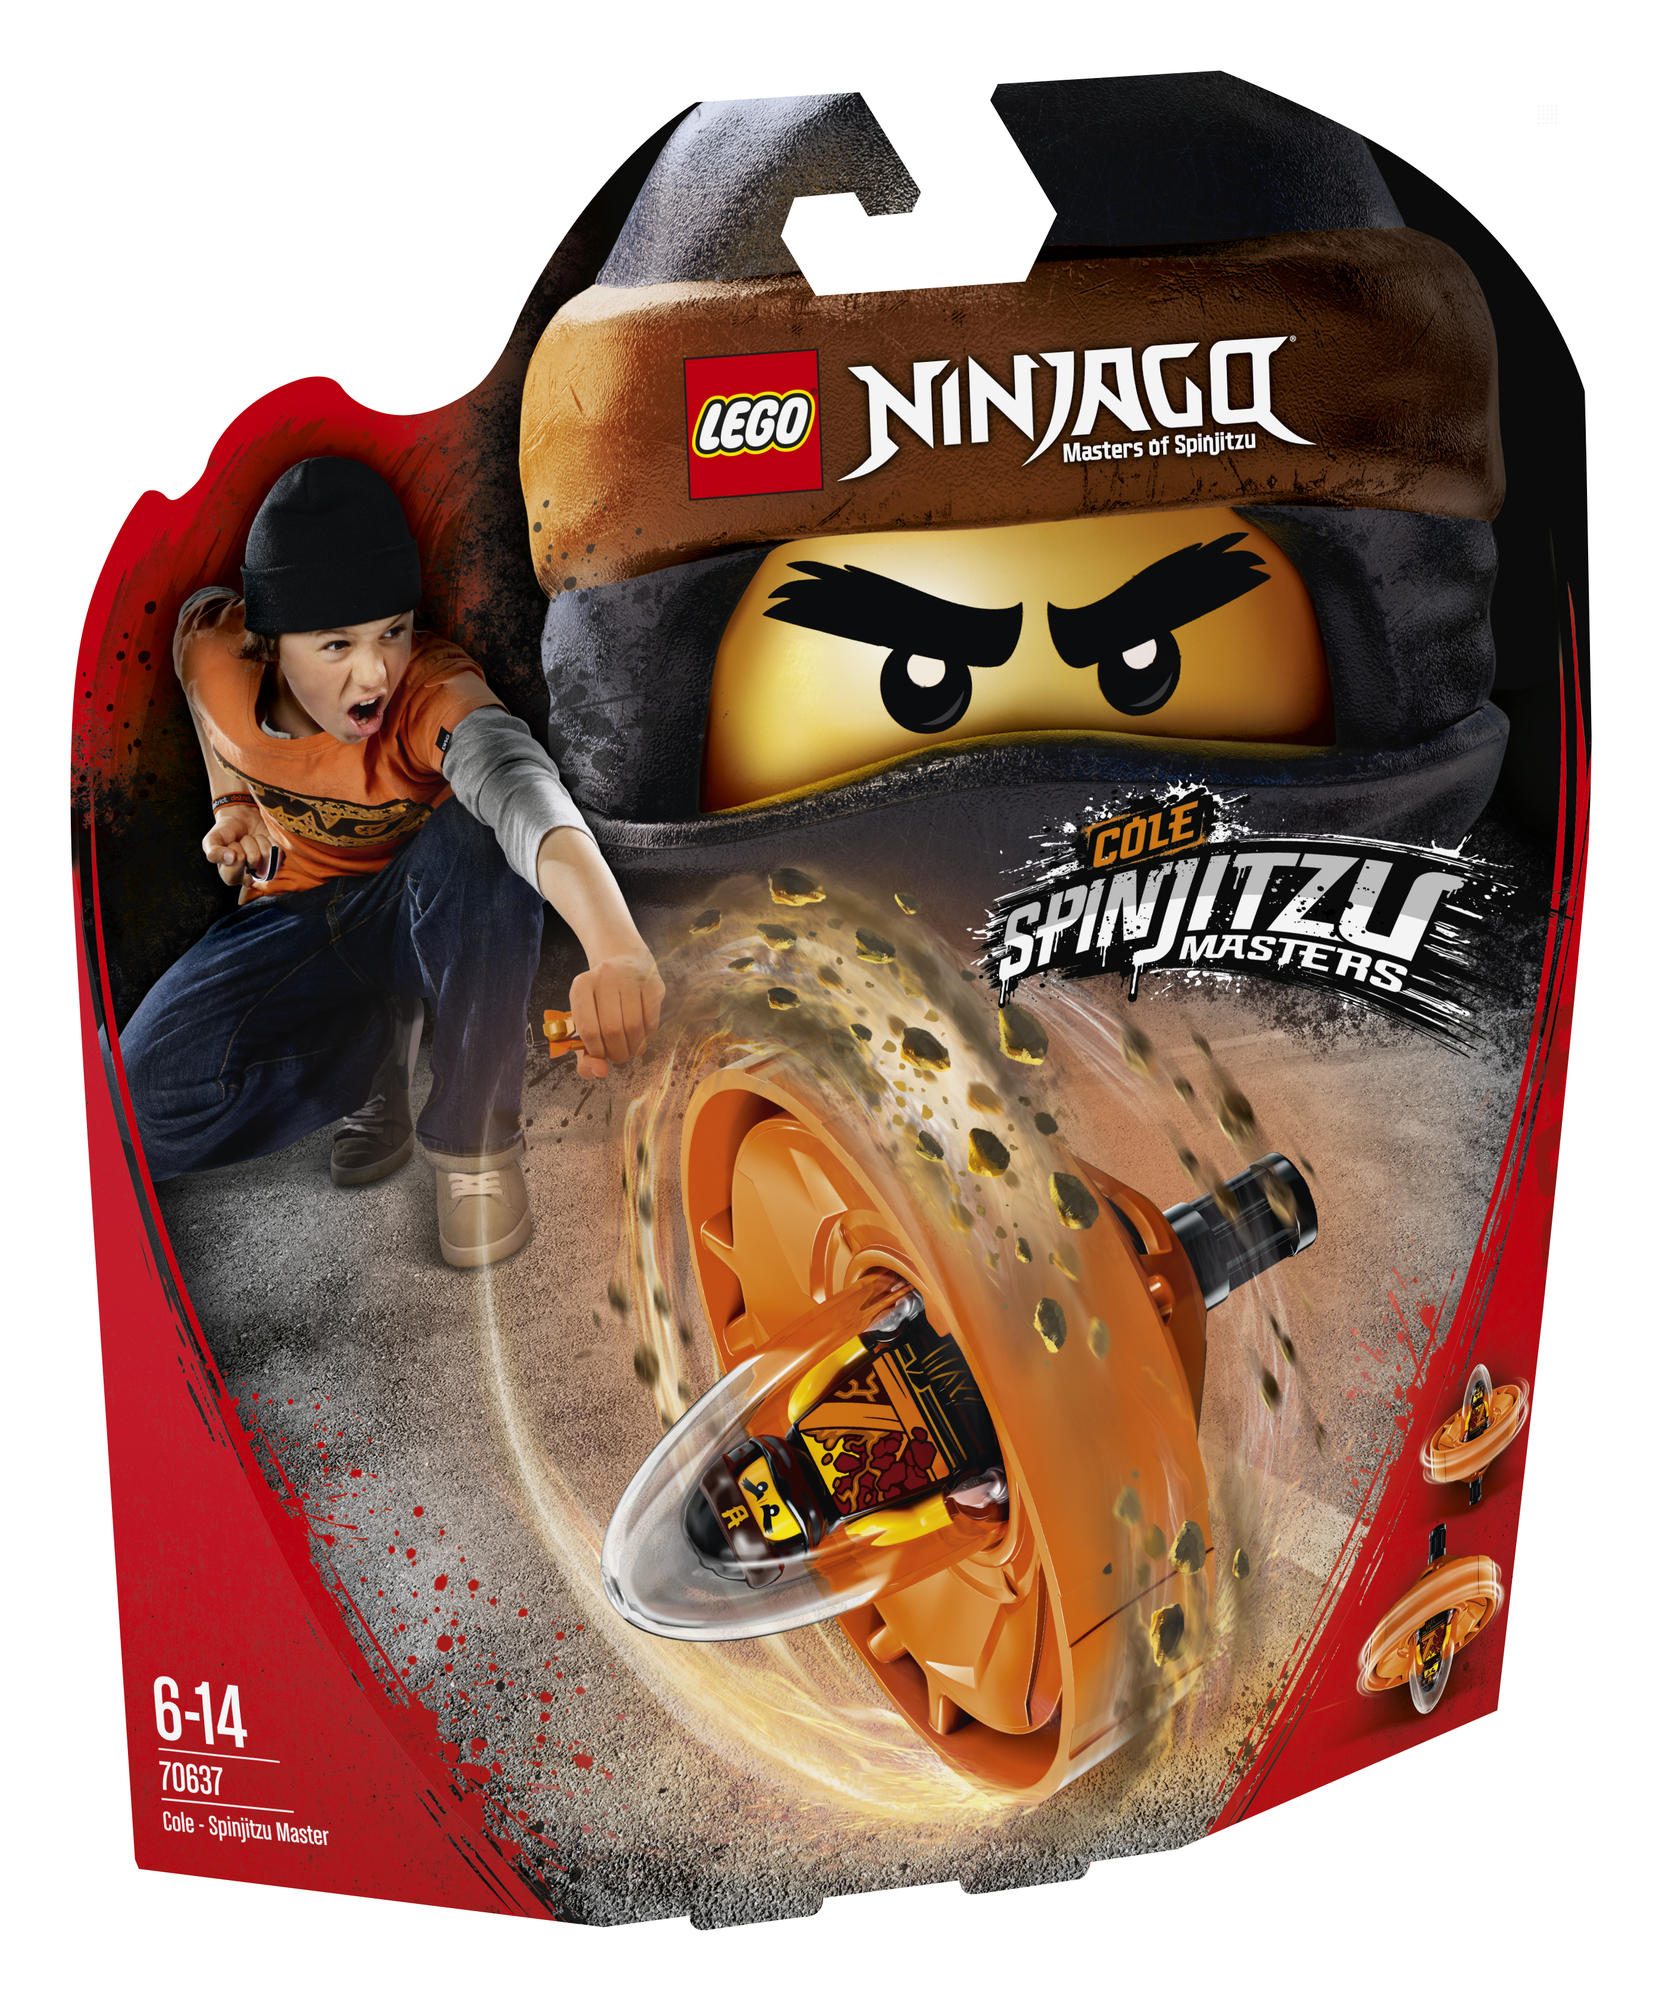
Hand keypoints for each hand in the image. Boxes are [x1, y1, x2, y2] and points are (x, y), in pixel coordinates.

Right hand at [202, 800, 273, 889]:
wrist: (239, 821)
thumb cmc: (224, 833)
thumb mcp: (211, 841)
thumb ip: (213, 853)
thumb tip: (231, 858)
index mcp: (230, 877)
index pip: (238, 862)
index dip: (234, 849)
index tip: (230, 846)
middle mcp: (249, 878)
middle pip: (253, 859)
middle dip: (246, 844)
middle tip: (240, 843)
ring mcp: (264, 870)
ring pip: (266, 853)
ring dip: (256, 841)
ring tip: (249, 841)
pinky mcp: (276, 861)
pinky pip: (277, 849)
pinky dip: (267, 840)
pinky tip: (260, 842)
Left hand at [567, 944, 664, 1079]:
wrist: (623, 960)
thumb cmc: (601, 1000)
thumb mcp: (585, 1020)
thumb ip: (585, 1054)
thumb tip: (599, 1072)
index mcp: (581, 986)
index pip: (588, 1029)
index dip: (595, 1051)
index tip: (600, 1056)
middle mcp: (605, 977)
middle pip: (612, 1030)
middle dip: (617, 1053)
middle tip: (618, 1057)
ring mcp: (631, 978)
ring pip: (633, 1027)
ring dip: (633, 1048)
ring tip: (630, 1050)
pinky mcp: (653, 984)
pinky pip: (651, 1021)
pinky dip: (647, 1037)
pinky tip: (641, 1038)